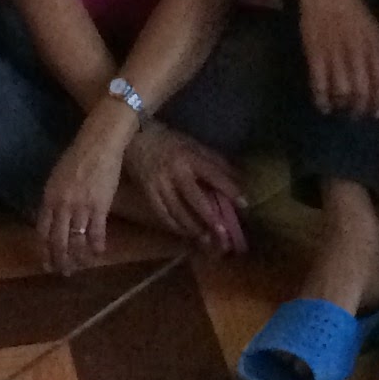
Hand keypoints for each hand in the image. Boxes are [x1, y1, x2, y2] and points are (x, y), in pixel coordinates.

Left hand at [36, 114, 129, 272]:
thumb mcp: (57, 177)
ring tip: (80, 268)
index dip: (44, 250)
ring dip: (78, 258)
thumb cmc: (77, 155)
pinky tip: (99, 253)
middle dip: (59, 260)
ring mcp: (80, 207)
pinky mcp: (100, 206)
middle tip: (63, 272)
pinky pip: (96, 232)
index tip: (46, 262)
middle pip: (57, 240)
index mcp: (49, 198)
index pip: (42, 231)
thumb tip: (51, 216)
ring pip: (76, 241)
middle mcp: (62, 206)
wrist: (98, 143)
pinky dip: (97, 245)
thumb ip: (53, 198)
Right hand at [122, 120, 248, 253]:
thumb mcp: (192, 143)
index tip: (244, 203)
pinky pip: (162, 215)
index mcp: (189, 156)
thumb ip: (213, 160)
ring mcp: (159, 185)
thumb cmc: (168, 140)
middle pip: (195, 199)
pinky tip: (186, 234)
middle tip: (223, 235)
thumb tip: (236, 176)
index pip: (214, 174)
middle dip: (210, 218)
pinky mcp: (147, 194)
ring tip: (207, 240)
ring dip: (193, 228)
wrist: (133, 139)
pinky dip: (175, 226)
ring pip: (178, 212)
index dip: (230, 189)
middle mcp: (175, 172)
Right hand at [298, 0, 378, 115]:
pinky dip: (322, 99)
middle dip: (360, 109)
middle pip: (362, 91)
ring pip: (342, 91)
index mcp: (374, 47)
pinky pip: (319, 83)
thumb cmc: (353, 10)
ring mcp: (335, 54)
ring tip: (341, 109)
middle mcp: (357, 53)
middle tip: (357, 115)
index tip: (378, 114)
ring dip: (342, 106)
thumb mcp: (375, 30)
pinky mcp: (315, 53)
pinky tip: (323, 106)